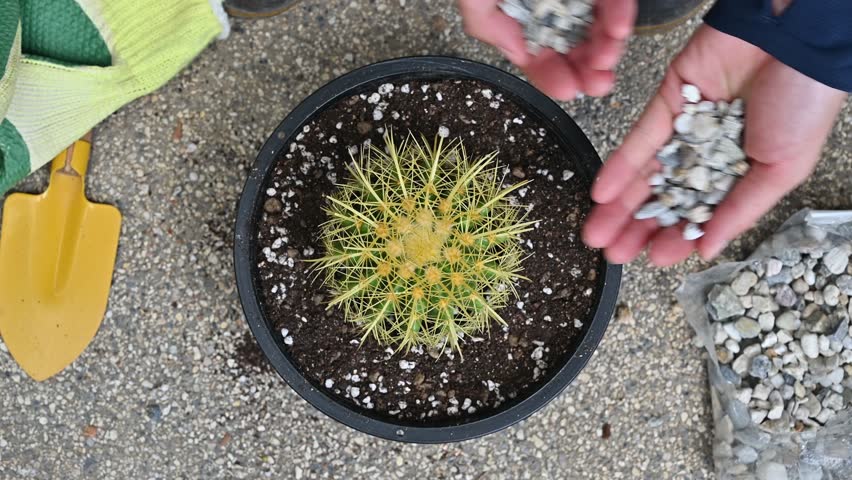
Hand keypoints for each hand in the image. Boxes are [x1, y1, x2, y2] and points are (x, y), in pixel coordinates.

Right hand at [458, 0, 635, 99]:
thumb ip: (488, 23)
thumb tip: (517, 53)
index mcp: (522, 11)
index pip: (538, 52)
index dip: (551, 75)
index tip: (567, 89)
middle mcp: (552, 2)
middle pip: (574, 44)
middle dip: (587, 68)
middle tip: (596, 82)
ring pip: (599, 26)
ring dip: (607, 47)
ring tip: (608, 57)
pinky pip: (614, 0)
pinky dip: (619, 15)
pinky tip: (618, 29)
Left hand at [583, 25, 847, 265]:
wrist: (796, 40)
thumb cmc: (805, 104)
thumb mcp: (781, 169)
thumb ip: (740, 209)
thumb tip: (707, 248)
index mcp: (740, 173)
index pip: (698, 213)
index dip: (675, 237)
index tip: (651, 259)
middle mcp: (708, 153)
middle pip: (665, 197)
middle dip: (637, 227)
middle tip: (610, 254)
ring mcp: (685, 127)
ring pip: (646, 172)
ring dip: (619, 204)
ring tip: (595, 234)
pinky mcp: (668, 100)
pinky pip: (640, 138)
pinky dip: (620, 166)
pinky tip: (601, 194)